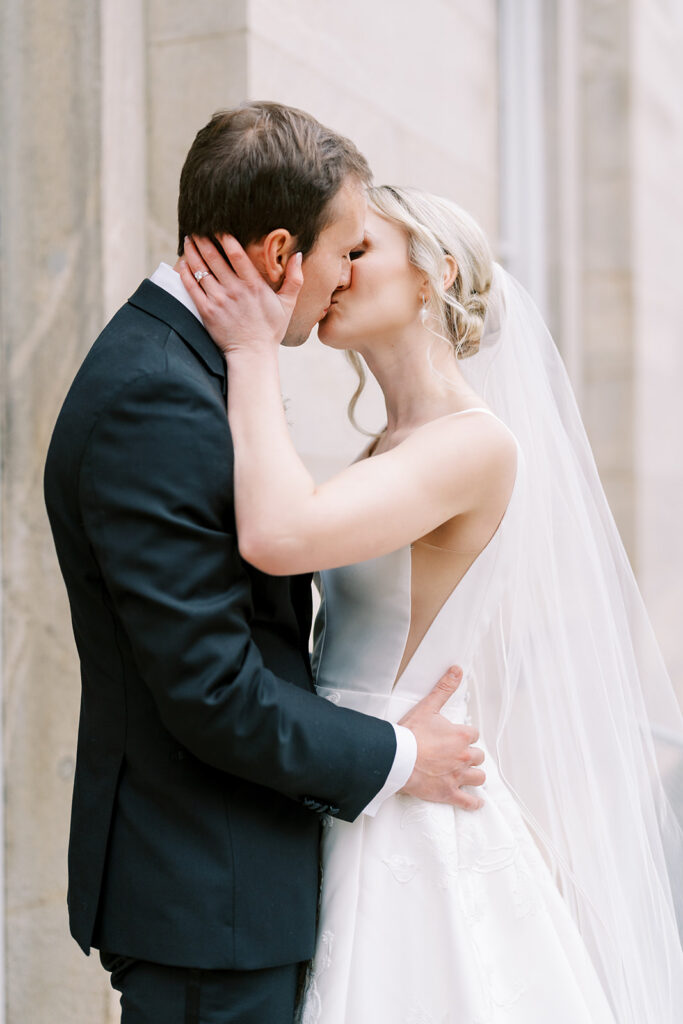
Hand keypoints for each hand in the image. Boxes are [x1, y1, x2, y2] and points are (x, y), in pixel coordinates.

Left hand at [178, 234, 303, 355]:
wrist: (253, 354)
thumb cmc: (270, 330)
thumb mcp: (288, 304)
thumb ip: (294, 279)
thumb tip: (298, 255)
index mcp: (253, 285)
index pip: (236, 254)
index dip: (224, 237)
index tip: (218, 226)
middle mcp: (234, 290)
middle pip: (214, 257)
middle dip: (203, 239)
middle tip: (197, 228)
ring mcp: (219, 300)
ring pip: (201, 269)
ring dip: (192, 252)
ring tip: (189, 240)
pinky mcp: (207, 311)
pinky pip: (192, 287)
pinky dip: (186, 273)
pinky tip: (183, 262)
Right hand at [399, 666, 485, 809]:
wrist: (397, 758)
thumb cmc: (410, 734)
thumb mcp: (428, 707)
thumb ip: (444, 688)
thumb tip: (456, 670)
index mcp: (461, 736)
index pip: (473, 735)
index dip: (465, 735)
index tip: (457, 737)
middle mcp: (464, 757)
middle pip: (478, 756)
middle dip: (470, 755)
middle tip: (459, 755)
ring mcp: (457, 777)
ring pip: (478, 777)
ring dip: (474, 775)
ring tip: (468, 774)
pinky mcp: (449, 793)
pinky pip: (468, 801)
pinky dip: (473, 803)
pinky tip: (476, 802)